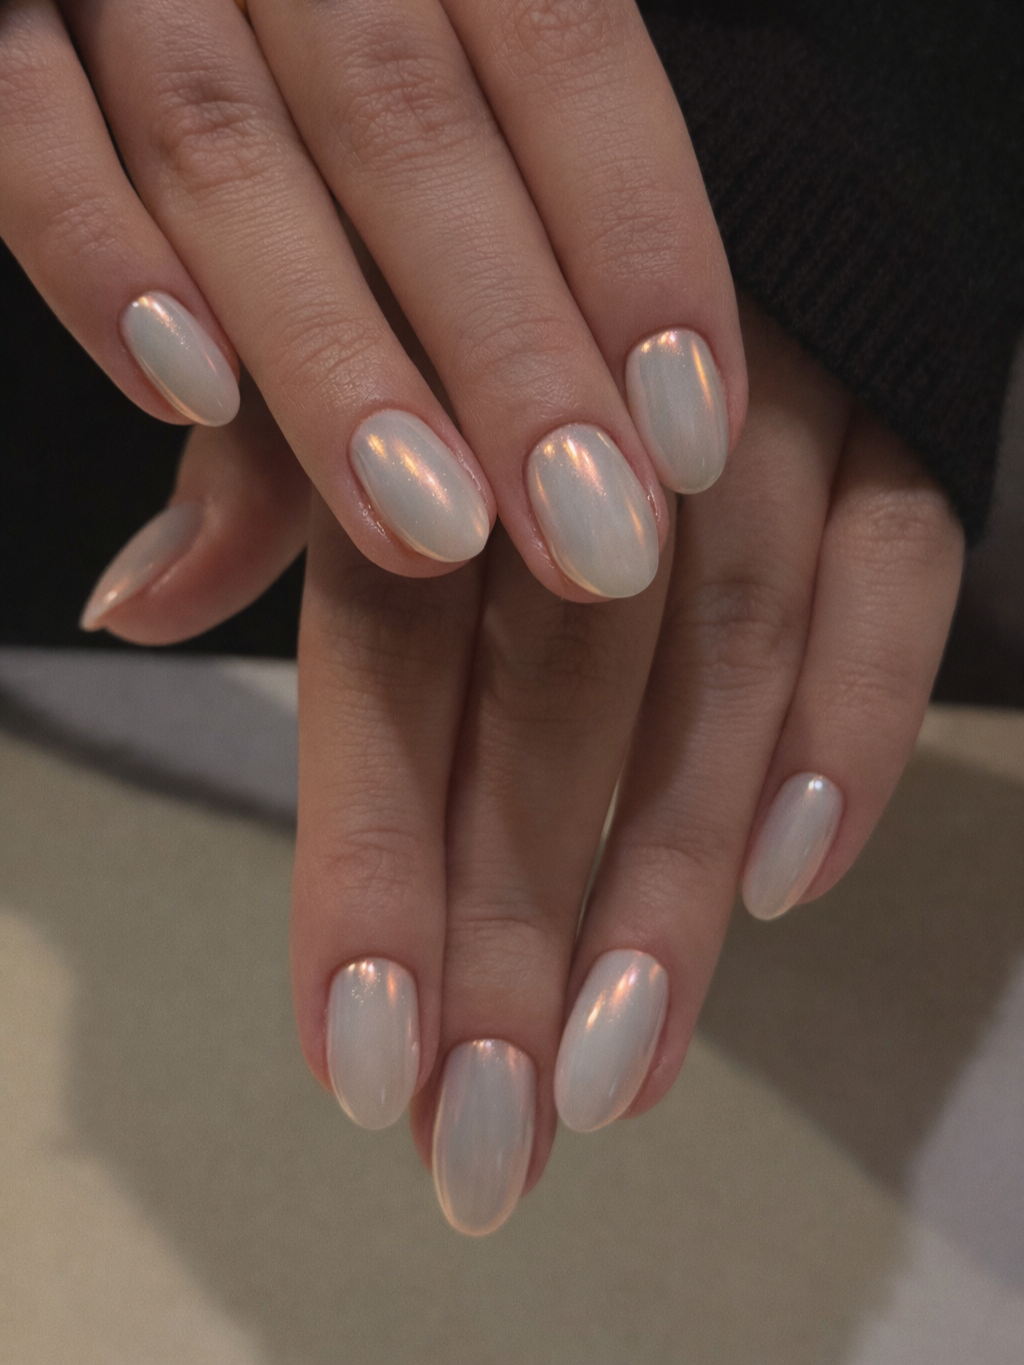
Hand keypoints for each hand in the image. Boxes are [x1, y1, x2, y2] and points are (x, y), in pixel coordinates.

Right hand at [0, 0, 744, 598]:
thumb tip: (186, 594)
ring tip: (425, 529)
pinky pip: (22, 117)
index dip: (643, 248)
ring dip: (334, 352)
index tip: (690, 446)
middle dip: (512, 350)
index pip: (569, 59)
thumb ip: (339, 320)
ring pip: (230, 143)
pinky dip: (95, 248)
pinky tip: (180, 391)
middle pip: (417, 131)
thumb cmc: (269, 58)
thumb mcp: (341, 138)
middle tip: (587, 541)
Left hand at [92, 295, 962, 1234]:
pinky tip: (795, 884)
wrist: (692, 149)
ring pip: (720, 661)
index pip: (388, 652)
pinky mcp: (896, 427)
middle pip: (550, 693)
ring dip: (669, 874)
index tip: (357, 1052)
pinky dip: (857, 723)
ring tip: (617, 1071)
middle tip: (486, 1134)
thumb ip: (265, 481)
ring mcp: (762, 420)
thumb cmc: (493, 282)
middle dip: (516, 922)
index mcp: (443, 399)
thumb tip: (130, 603)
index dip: (372, 851)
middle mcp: (600, 418)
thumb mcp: (358, 345)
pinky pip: (899, 574)